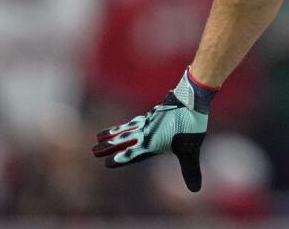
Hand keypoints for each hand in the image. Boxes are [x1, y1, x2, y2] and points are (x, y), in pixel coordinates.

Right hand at [92, 68, 216, 191]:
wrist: (192, 99)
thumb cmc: (191, 126)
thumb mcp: (191, 151)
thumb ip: (190, 170)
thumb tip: (195, 190)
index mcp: (152, 142)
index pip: (132, 153)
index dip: (120, 159)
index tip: (107, 163)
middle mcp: (147, 131)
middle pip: (123, 140)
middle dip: (109, 147)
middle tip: (93, 151)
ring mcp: (149, 120)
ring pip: (127, 128)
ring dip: (113, 133)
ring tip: (100, 135)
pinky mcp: (154, 113)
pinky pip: (136, 120)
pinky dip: (127, 124)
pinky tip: (127, 124)